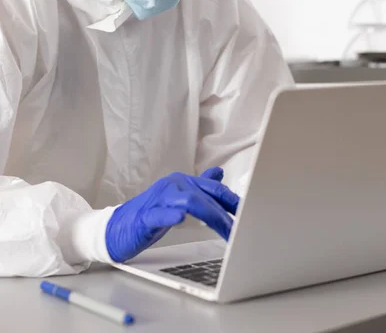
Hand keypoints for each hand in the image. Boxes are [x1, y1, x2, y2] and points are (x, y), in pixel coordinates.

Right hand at [105, 167, 238, 262]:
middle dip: (226, 214)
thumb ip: (199, 187)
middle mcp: (172, 186)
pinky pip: (159, 214)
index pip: (213, 189)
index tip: (250, 213)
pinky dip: (170, 216)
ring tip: (225, 231)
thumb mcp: (178, 199)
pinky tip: (180, 219)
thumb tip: (219, 173)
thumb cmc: (150, 214)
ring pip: (188, 202)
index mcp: (182, 182)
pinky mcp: (145, 216)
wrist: (116, 228)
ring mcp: (158, 199)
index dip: (232, 200)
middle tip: (241, 231)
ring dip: (210, 216)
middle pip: (204, 197)